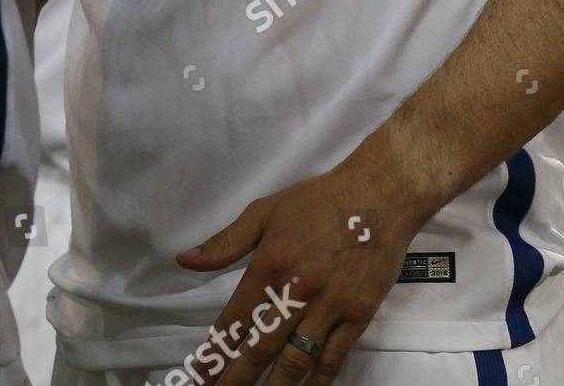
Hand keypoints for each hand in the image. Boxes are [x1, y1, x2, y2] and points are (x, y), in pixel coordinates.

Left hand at [177, 161, 425, 381]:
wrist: (378, 196)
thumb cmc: (317, 201)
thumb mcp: (264, 211)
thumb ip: (225, 242)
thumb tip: (186, 261)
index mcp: (269, 264)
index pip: (235, 320)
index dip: (215, 352)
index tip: (200, 375)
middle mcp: (296, 291)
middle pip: (262, 348)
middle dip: (237, 378)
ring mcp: (330, 307)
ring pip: (297, 362)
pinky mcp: (358, 317)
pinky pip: (333, 360)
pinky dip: (316, 383)